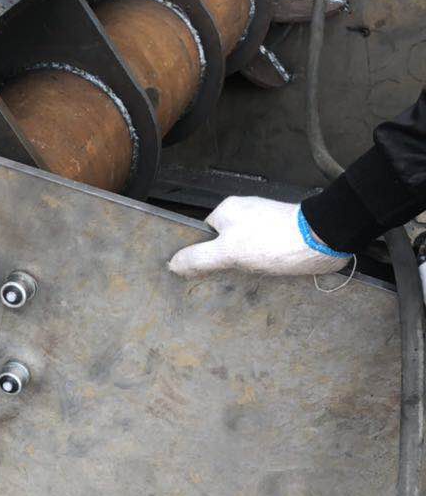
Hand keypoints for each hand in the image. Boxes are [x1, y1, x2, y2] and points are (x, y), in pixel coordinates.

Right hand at [168, 198, 351, 278]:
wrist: (322, 239)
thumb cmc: (272, 241)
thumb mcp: (228, 252)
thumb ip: (199, 258)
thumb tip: (172, 264)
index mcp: (227, 210)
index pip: (203, 235)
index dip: (199, 255)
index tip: (199, 275)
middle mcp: (245, 214)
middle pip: (222, 244)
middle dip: (221, 263)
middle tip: (221, 283)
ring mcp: (265, 225)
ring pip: (243, 251)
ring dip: (243, 268)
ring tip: (243, 284)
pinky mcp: (282, 237)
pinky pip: (262, 255)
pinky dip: (261, 268)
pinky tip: (263, 280)